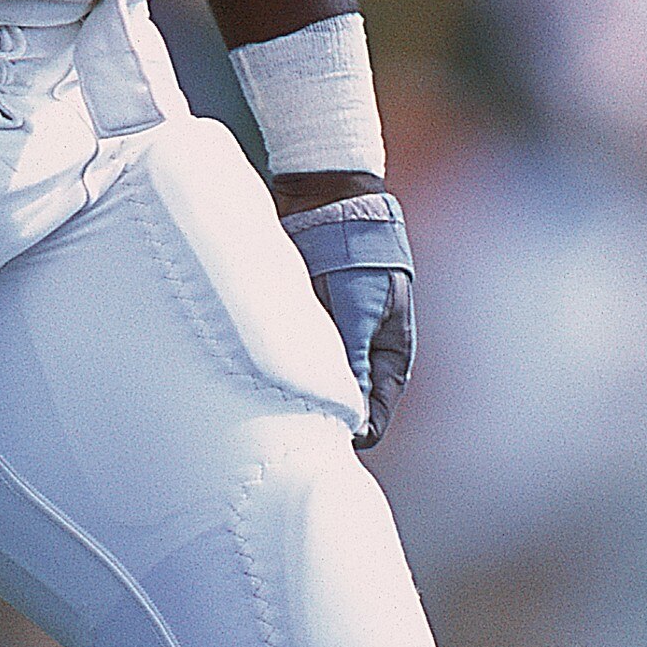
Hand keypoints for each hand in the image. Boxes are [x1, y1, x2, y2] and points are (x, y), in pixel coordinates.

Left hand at [281, 189, 414, 448]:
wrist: (331, 204)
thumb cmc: (359, 257)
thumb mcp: (361, 312)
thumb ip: (354, 364)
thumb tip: (354, 420)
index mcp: (389, 360)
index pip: (373, 421)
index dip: (349, 437)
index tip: (321, 442)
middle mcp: (362, 359)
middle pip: (340, 410)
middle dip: (318, 422)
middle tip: (284, 430)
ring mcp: (333, 344)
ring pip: (313, 390)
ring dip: (295, 397)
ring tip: (266, 404)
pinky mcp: (305, 328)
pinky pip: (292, 363)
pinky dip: (280, 372)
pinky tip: (257, 377)